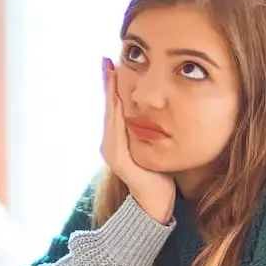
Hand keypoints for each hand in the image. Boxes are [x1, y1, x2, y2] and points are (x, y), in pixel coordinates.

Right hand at [100, 57, 175, 224]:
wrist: (156, 204)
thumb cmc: (159, 176)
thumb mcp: (153, 147)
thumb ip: (150, 132)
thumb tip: (157, 112)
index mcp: (117, 140)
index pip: (114, 107)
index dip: (112, 87)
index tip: (112, 64)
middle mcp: (109, 144)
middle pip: (109, 107)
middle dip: (107, 84)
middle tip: (106, 61)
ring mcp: (111, 151)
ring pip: (110, 115)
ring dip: (109, 93)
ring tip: (109, 73)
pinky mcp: (118, 159)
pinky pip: (116, 130)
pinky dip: (115, 113)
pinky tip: (116, 99)